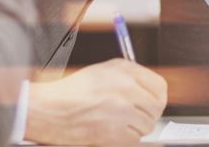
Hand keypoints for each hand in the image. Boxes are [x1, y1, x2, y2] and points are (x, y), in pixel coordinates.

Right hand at [25, 59, 167, 145]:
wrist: (49, 110)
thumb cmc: (72, 92)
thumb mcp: (103, 72)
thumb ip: (130, 78)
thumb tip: (152, 92)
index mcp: (124, 70)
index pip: (159, 86)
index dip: (158, 98)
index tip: (152, 104)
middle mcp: (125, 87)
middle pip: (156, 107)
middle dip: (148, 115)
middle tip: (136, 119)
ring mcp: (121, 110)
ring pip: (147, 125)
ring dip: (136, 128)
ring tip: (117, 124)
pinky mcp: (114, 131)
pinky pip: (134, 139)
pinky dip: (126, 139)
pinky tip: (111, 133)